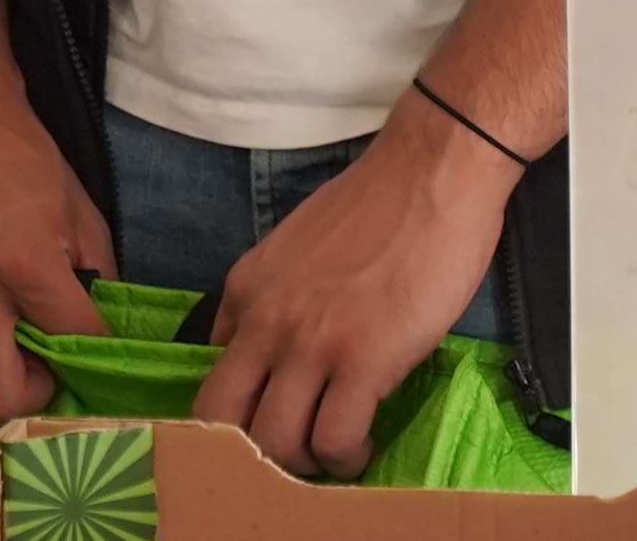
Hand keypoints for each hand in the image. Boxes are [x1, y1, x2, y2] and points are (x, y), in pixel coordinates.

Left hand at [189, 96, 514, 480]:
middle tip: (293, 450)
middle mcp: (263, 321)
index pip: (208, 375)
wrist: (429, 175)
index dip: (234, 414)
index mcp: (244, 290)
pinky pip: (334, 439)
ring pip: (273, 442)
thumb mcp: (293, 249)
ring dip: (303, 461)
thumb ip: (272, 297)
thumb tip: (271, 349)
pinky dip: (346, 457)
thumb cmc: (376, 207)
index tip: (267, 421)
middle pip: (220, 420)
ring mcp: (310, 344)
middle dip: (251, 453)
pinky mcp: (362, 361)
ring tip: (334, 451)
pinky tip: (364, 441)